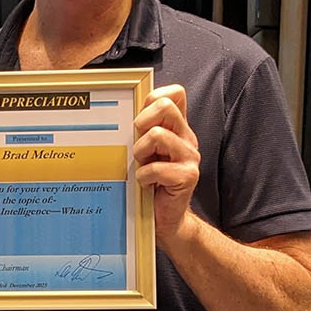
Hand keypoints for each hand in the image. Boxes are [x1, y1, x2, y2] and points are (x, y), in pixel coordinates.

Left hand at [132, 84, 200, 244]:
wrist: (165, 217)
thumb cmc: (149, 181)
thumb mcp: (143, 150)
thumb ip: (140, 129)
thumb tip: (120, 107)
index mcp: (176, 127)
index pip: (175, 94)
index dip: (154, 98)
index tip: (141, 119)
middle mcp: (186, 138)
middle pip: (165, 106)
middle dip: (142, 122)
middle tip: (139, 146)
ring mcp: (190, 156)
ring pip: (158, 134)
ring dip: (141, 152)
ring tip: (142, 166)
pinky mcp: (188, 176)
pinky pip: (157, 168)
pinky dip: (144, 176)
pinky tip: (147, 184)